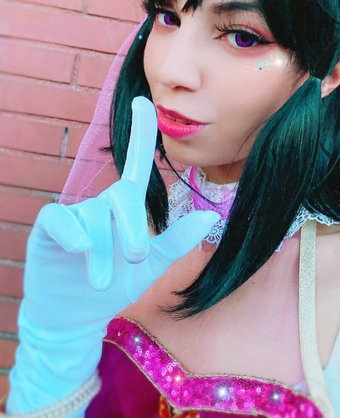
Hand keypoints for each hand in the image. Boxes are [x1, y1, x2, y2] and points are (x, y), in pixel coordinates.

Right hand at [8, 96, 219, 409]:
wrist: (77, 316)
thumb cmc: (116, 285)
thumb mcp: (154, 266)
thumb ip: (179, 241)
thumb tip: (212, 214)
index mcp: (125, 208)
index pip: (137, 165)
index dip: (141, 133)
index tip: (143, 101)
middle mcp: (100, 205)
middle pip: (123, 198)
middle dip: (133, 227)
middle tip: (138, 257)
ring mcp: (75, 216)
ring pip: (96, 219)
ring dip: (104, 253)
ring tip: (102, 280)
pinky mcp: (49, 230)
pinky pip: (61, 220)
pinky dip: (74, 233)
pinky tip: (81, 249)